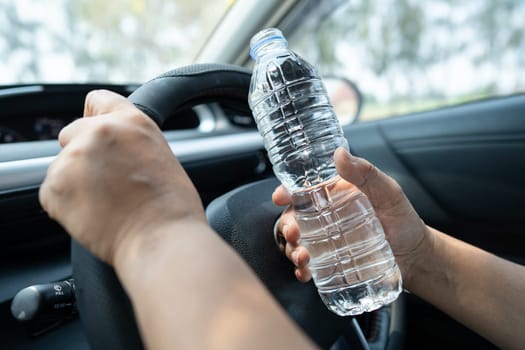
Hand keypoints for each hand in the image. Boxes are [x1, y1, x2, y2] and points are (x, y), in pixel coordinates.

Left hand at [39, 90, 205, 264]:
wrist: (162, 241)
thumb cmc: (171, 207)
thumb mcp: (160, 155)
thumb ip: (131, 141)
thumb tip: (112, 149)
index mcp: (130, 121)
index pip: (97, 100)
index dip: (96, 118)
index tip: (97, 134)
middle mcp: (98, 132)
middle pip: (72, 133)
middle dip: (84, 154)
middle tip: (108, 182)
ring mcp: (73, 159)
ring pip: (62, 165)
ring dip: (76, 182)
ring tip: (107, 204)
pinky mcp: (55, 187)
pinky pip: (52, 192)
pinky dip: (67, 205)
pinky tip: (95, 215)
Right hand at [272, 147, 429, 287]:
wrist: (416, 256)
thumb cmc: (403, 219)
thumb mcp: (388, 192)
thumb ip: (366, 173)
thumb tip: (340, 154)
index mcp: (334, 196)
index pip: (303, 192)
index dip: (286, 193)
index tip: (280, 197)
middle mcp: (325, 218)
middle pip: (294, 219)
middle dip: (286, 226)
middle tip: (294, 233)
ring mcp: (326, 242)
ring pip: (297, 243)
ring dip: (292, 250)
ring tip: (303, 257)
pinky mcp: (330, 263)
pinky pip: (308, 266)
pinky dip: (301, 271)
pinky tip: (305, 273)